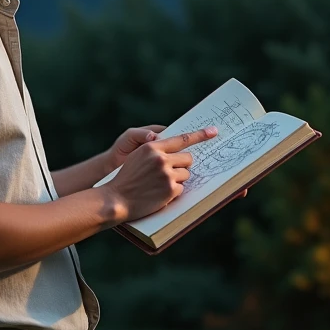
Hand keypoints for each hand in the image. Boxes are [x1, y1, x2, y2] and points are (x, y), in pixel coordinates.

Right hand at [102, 126, 217, 222]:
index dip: (200, 135)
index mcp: (152, 147)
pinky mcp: (170, 189)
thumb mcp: (137, 156)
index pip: (181, 139)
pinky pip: (182, 189)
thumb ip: (155, 150)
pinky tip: (159, 194)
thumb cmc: (126, 178)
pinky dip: (174, 193)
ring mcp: (166, 174)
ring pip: (186, 174)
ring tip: (160, 185)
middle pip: (188, 158)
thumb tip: (175, 150)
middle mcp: (161, 158)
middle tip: (171, 172)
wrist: (116, 198)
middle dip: (183, 165)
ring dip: (177, 179)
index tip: (213, 131)